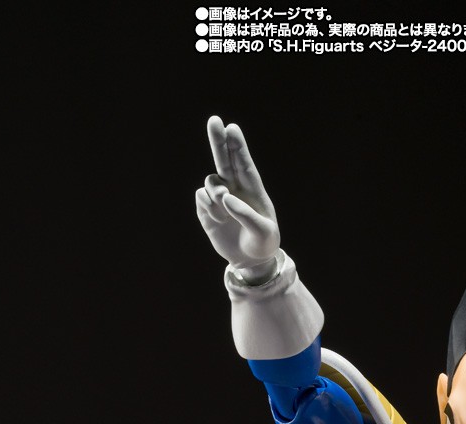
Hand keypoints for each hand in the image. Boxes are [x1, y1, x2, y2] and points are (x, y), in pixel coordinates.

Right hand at [196, 116, 280, 277]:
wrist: (250, 261)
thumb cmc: (263, 244)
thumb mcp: (263, 233)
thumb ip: (247, 215)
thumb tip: (225, 197)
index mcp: (253, 190)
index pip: (244, 164)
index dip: (238, 146)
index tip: (232, 128)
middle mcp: (235, 189)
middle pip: (224, 159)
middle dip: (218, 140)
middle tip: (214, 120)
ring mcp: (220, 198)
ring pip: (210, 182)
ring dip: (215, 192)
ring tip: (224, 208)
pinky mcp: (207, 209)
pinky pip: (201, 198)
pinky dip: (207, 207)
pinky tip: (218, 219)